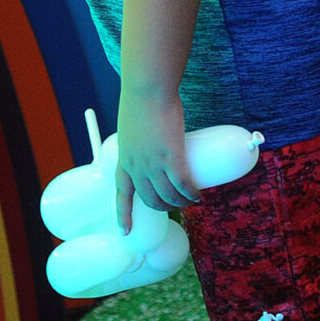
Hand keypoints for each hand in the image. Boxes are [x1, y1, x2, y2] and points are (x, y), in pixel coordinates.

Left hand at [113, 86, 198, 232]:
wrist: (147, 89)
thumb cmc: (140, 100)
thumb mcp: (132, 128)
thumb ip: (140, 139)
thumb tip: (156, 144)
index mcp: (123, 160)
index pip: (121, 194)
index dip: (123, 214)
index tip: (125, 231)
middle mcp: (136, 168)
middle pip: (150, 200)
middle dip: (165, 207)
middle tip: (177, 203)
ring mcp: (153, 165)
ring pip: (169, 196)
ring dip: (181, 203)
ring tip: (192, 200)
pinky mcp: (171, 158)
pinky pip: (183, 186)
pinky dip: (191, 194)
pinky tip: (198, 196)